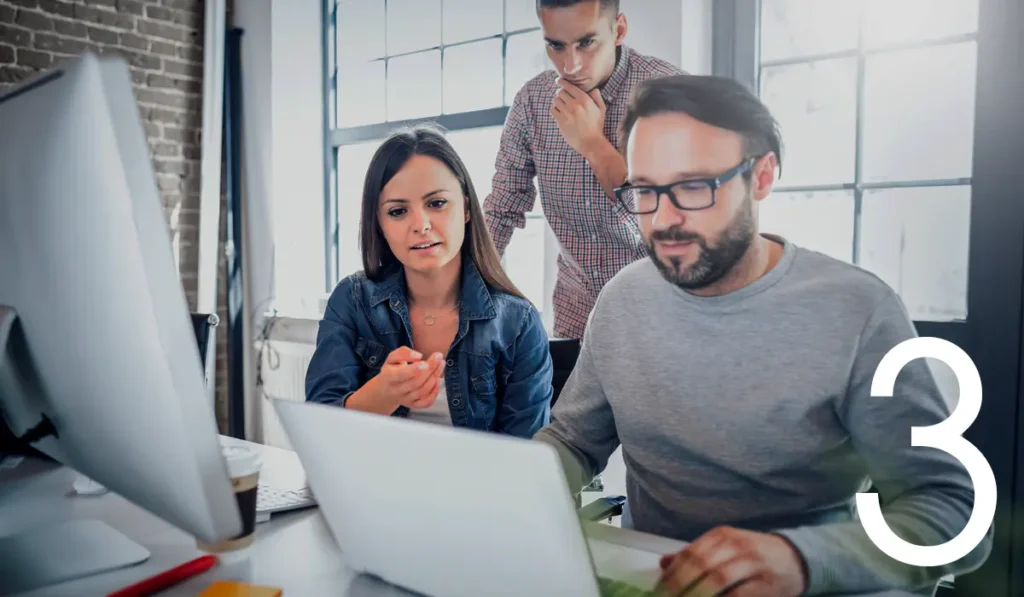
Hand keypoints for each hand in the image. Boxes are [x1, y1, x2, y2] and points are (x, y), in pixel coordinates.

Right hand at [373, 347, 444, 410]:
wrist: (387, 390)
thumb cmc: (392, 370)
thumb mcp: (392, 358)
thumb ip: (403, 352)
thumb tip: (418, 356)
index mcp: (388, 377)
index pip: (401, 375)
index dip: (413, 370)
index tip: (425, 363)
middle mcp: (396, 390)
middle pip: (415, 382)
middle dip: (430, 369)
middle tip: (438, 357)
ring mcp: (405, 400)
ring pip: (422, 391)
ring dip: (434, 377)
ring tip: (441, 364)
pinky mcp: (413, 405)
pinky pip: (426, 402)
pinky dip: (435, 392)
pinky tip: (438, 380)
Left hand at [550, 77, 606, 156]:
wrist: (591, 142)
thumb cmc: (597, 126)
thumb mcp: (601, 109)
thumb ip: (597, 97)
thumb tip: (593, 88)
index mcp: (584, 99)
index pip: (569, 86)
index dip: (562, 82)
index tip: (559, 81)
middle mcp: (575, 105)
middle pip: (560, 92)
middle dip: (561, 93)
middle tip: (562, 97)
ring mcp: (567, 113)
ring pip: (555, 100)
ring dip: (557, 101)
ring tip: (562, 105)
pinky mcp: (561, 121)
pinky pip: (553, 110)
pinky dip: (555, 110)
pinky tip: (560, 113)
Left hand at [656, 527, 806, 596]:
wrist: (795, 559)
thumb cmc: (753, 555)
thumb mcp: (724, 547)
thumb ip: (695, 554)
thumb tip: (663, 563)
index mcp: (722, 535)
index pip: (691, 553)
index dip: (672, 574)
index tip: (658, 590)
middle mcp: (737, 545)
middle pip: (701, 565)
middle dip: (679, 586)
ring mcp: (753, 564)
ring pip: (719, 579)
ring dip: (698, 594)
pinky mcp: (767, 585)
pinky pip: (740, 595)